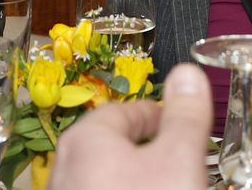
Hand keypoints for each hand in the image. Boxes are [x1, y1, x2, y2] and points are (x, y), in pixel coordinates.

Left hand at [47, 62, 211, 189]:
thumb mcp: (177, 163)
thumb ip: (184, 118)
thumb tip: (187, 73)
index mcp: (86, 139)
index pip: (125, 111)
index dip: (157, 116)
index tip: (176, 124)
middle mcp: (64, 165)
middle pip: (113, 144)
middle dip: (145, 148)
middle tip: (175, 158)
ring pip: (104, 174)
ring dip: (132, 175)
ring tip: (161, 183)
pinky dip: (119, 188)